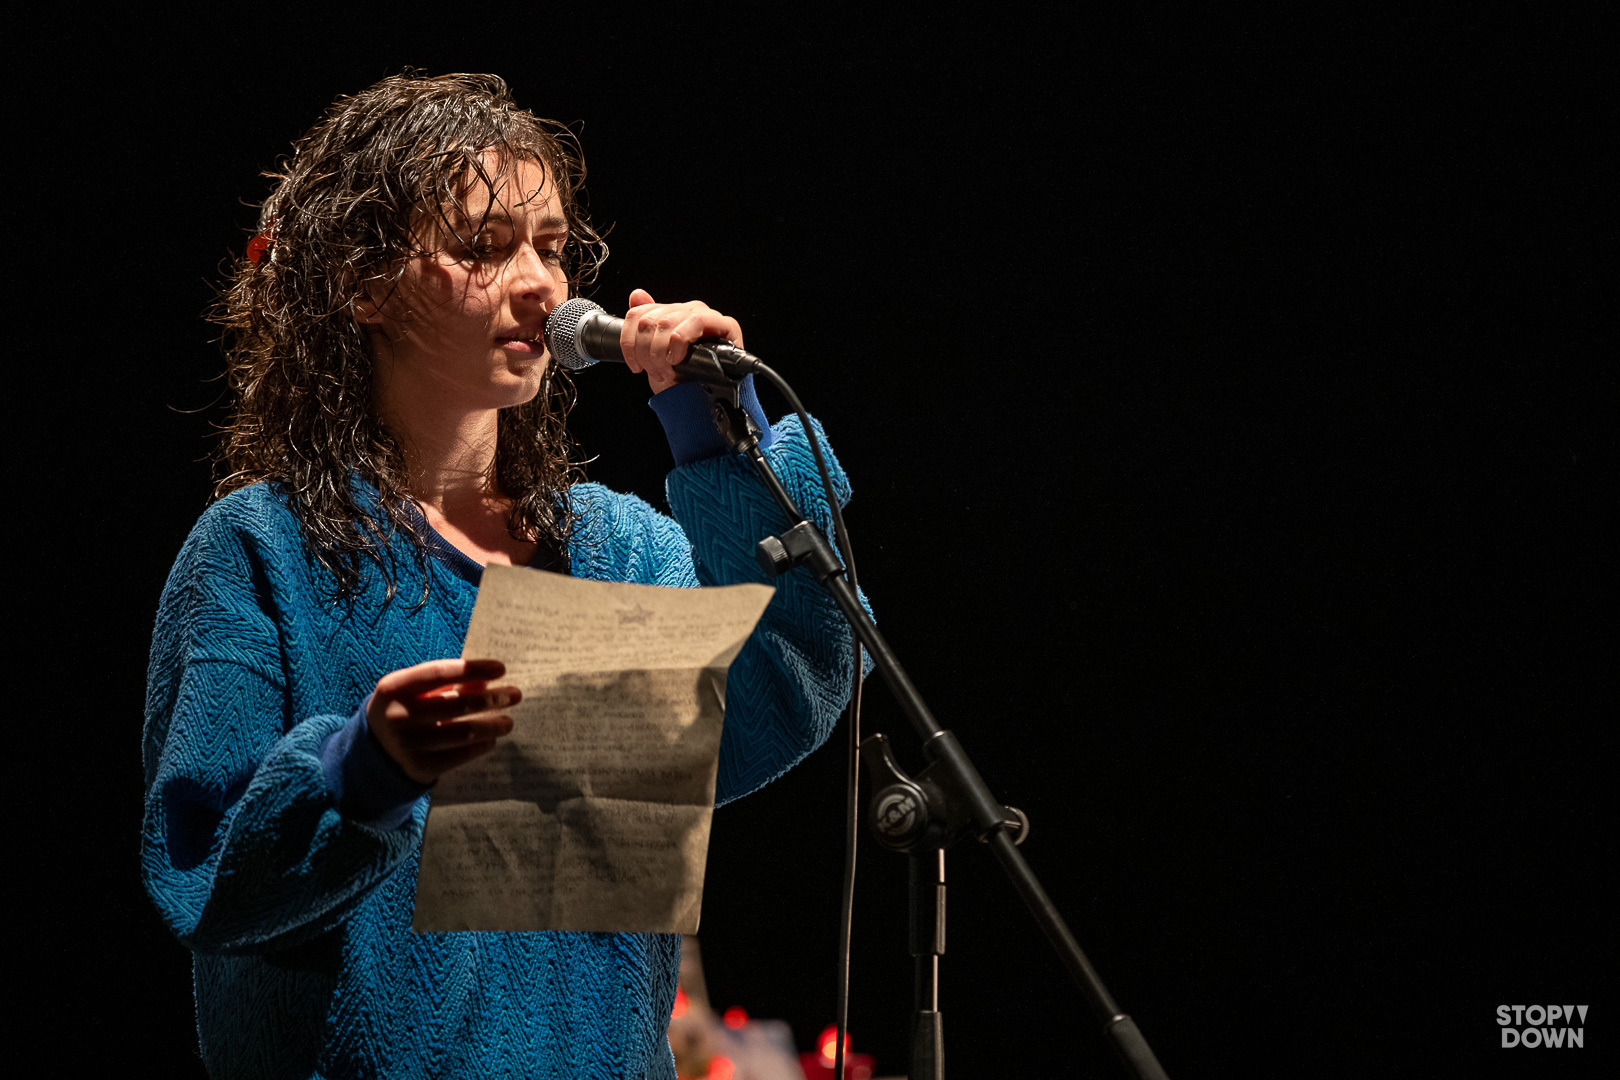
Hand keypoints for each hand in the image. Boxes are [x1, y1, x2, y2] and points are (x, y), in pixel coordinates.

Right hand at [366, 659, 518, 784]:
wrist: (374, 750)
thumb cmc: (404, 709)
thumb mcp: (414, 691)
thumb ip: (446, 683)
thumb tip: (486, 681)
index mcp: (393, 688)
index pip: (438, 673)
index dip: (471, 669)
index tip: (500, 668)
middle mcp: (397, 716)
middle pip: (455, 704)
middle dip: (490, 699)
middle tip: (514, 695)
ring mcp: (407, 744)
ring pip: (461, 733)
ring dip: (490, 726)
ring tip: (508, 722)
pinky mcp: (418, 767)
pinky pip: (458, 756)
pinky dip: (479, 746)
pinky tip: (491, 740)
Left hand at [620, 288, 744, 393]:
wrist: (707, 399)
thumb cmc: (684, 378)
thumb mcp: (655, 356)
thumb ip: (644, 324)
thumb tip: (636, 294)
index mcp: (670, 314)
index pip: (638, 314)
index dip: (629, 341)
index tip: (635, 366)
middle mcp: (687, 311)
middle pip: (649, 321)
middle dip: (646, 353)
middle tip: (656, 373)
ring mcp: (706, 315)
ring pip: (667, 322)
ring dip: (660, 352)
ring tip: (667, 371)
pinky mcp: (726, 324)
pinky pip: (696, 321)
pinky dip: (681, 341)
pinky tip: (677, 358)